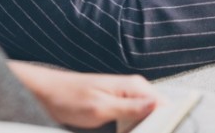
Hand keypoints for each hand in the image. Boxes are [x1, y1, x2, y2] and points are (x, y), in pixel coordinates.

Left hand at [8, 61, 157, 128]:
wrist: (47, 93)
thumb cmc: (69, 98)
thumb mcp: (100, 107)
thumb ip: (130, 107)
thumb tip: (158, 104)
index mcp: (133, 85)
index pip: (164, 104)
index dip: (167, 121)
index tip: (161, 132)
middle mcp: (133, 88)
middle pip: (159, 112)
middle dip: (155, 127)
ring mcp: (126, 96)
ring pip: (148, 117)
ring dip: (143, 129)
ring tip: (125, 131)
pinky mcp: (119, 105)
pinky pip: (135, 119)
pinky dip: (133, 128)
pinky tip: (125, 132)